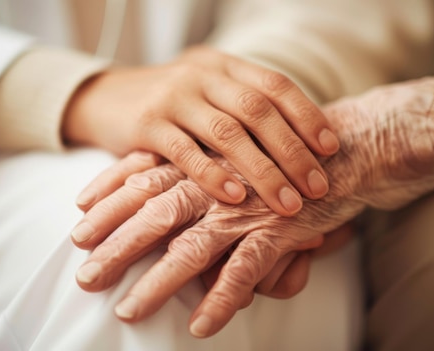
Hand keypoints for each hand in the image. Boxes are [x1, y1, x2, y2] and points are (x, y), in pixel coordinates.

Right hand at [63, 46, 338, 215]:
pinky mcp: (146, 124)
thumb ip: (241, 110)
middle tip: (318, 186)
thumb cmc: (168, 104)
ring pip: (227, 132)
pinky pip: (186, 152)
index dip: (307, 116)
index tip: (331, 149)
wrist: (103, 98)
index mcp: (223, 66)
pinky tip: (236, 198)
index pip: (275, 85)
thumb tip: (299, 150)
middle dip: (293, 151)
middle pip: (258, 110)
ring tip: (288, 202)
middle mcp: (201, 75)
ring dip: (263, 170)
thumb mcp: (206, 93)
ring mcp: (172, 97)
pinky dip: (213, 176)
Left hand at [72, 76, 433, 336]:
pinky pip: (244, 272)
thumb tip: (169, 185)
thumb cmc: (287, 153)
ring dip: (156, 282)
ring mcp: (246, 207)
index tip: (78, 213)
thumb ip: (204, 174)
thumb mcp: (240, 154)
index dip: (109, 193)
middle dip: (114, 243)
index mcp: (204, 158)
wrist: (348, 147)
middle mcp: (217, 182)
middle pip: (153, 213)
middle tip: (83, 272)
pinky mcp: (278, 231)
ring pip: (189, 248)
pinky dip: (221, 299)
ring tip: (126, 310)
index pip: (144, 173)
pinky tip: (201, 326)